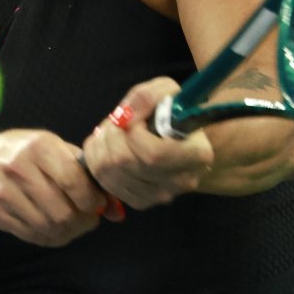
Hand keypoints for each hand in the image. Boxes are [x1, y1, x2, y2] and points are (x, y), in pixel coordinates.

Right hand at [0, 129, 111, 246]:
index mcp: (40, 146)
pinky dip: (50, 239)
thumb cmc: (27, 156)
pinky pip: (32, 236)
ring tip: (73, 226)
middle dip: (83, 222)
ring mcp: (4, 191)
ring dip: (68, 233)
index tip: (98, 205)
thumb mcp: (55, 151)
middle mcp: (19, 167)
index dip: (92, 201)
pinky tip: (54, 229)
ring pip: (48, 228)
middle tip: (89, 220)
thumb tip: (118, 212)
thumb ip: (87, 176)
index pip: (73, 182)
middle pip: (62, 212)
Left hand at [81, 78, 213, 209]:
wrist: (175, 138)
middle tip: (116, 122)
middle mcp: (182, 181)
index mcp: (196, 155)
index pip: (153, 154)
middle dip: (111, 136)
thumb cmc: (171, 112)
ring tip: (111, 132)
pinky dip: (97, 162)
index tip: (131, 118)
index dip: (133, 134)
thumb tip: (126, 116)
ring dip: (101, 147)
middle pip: (126, 163)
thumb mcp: (166, 91)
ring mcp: (161, 196)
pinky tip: (107, 148)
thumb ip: (148, 97)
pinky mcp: (141, 202)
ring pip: (110, 173)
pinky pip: (105, 183)